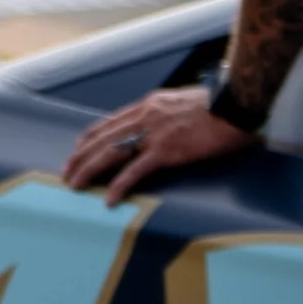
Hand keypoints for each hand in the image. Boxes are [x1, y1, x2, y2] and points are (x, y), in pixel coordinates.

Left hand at [63, 84, 256, 200]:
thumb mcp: (185, 104)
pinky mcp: (166, 150)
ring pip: (110, 152)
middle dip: (80, 155)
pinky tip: (109, 199)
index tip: (78, 149)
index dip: (91, 137)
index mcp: (150, 105)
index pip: (110, 122)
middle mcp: (146, 116)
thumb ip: (168, 115)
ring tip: (74, 184)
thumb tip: (164, 127)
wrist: (236, 105)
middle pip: (102, 137)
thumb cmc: (220, 107)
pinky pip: (135, 170)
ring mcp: (154, 133)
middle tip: (66, 172)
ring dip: (89, 169)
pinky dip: (119, 185)